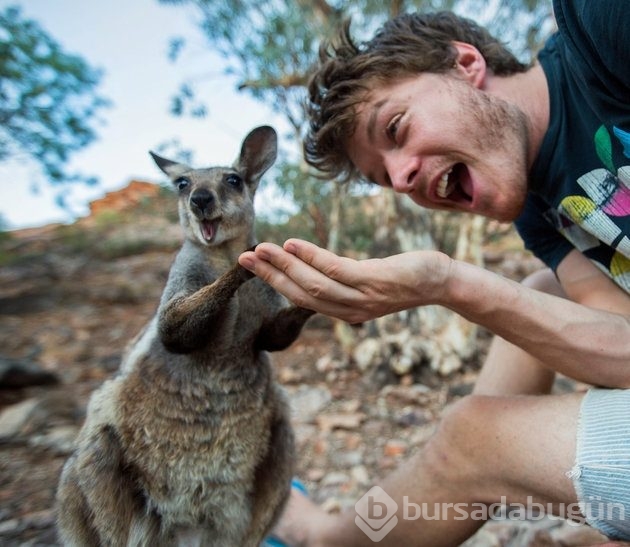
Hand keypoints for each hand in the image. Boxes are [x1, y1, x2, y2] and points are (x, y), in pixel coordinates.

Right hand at [238, 239, 450, 322]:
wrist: (441, 282)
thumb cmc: (403, 278)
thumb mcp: (367, 283)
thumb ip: (341, 280)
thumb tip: (314, 268)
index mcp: (344, 311)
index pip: (301, 298)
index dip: (274, 283)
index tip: (252, 266)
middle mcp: (349, 310)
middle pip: (300, 294)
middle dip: (270, 276)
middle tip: (243, 258)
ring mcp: (361, 298)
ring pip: (313, 284)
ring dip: (283, 266)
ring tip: (260, 250)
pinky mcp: (374, 282)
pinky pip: (335, 270)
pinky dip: (310, 257)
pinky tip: (292, 244)